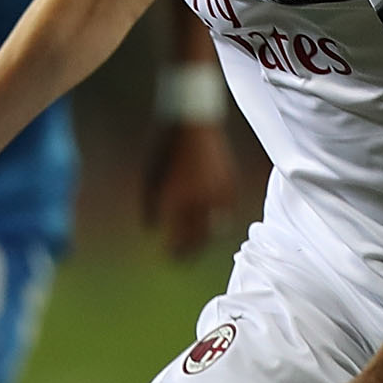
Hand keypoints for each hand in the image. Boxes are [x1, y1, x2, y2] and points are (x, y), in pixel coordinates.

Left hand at [142, 121, 238, 259]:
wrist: (194, 122)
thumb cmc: (166, 149)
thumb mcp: (150, 179)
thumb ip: (150, 207)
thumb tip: (151, 229)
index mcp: (178, 200)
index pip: (179, 238)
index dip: (173, 252)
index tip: (167, 258)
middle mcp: (201, 201)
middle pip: (199, 239)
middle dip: (189, 252)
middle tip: (181, 259)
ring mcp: (220, 194)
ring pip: (217, 228)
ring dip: (206, 238)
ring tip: (195, 244)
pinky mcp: (231, 185)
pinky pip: (227, 212)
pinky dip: (219, 221)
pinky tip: (210, 223)